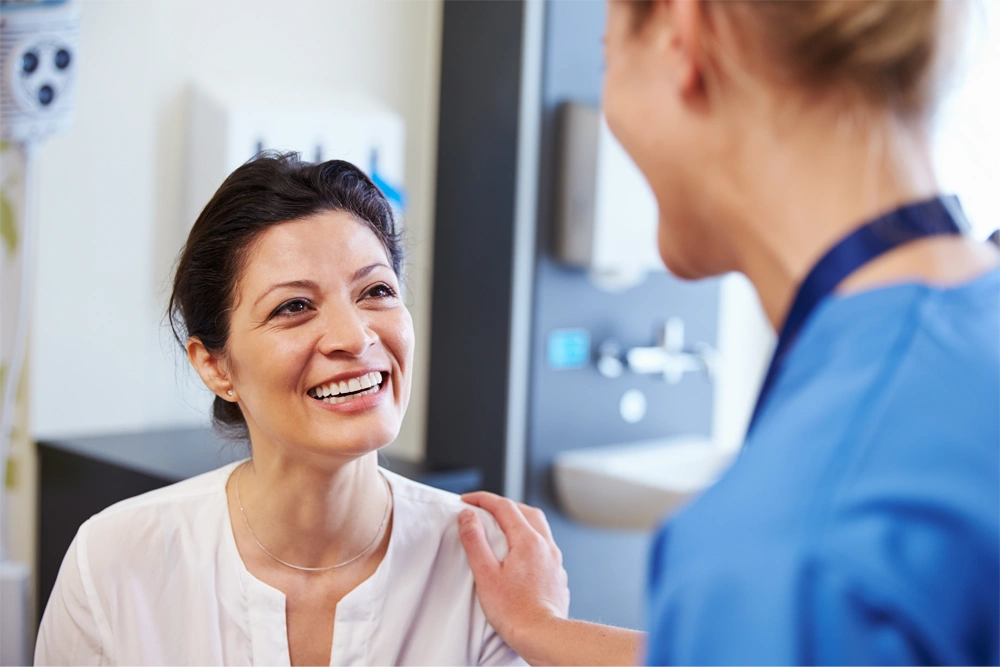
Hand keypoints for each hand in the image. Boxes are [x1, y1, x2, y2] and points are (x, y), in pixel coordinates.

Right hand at [458, 492, 569, 660]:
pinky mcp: (557, 575)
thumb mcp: (485, 573)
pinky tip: (521, 553)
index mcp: (528, 540)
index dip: (483, 499)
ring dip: (520, 519)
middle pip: (526, 511)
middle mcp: (546, 545)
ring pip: (539, 527)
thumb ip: (475, 541)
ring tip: (503, 526)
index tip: (467, 500)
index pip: (504, 506)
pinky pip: (545, 546)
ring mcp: (555, 560)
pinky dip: (530, 539)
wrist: (543, 635)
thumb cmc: (514, 611)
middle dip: (504, 505)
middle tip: (484, 508)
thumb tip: (468, 516)